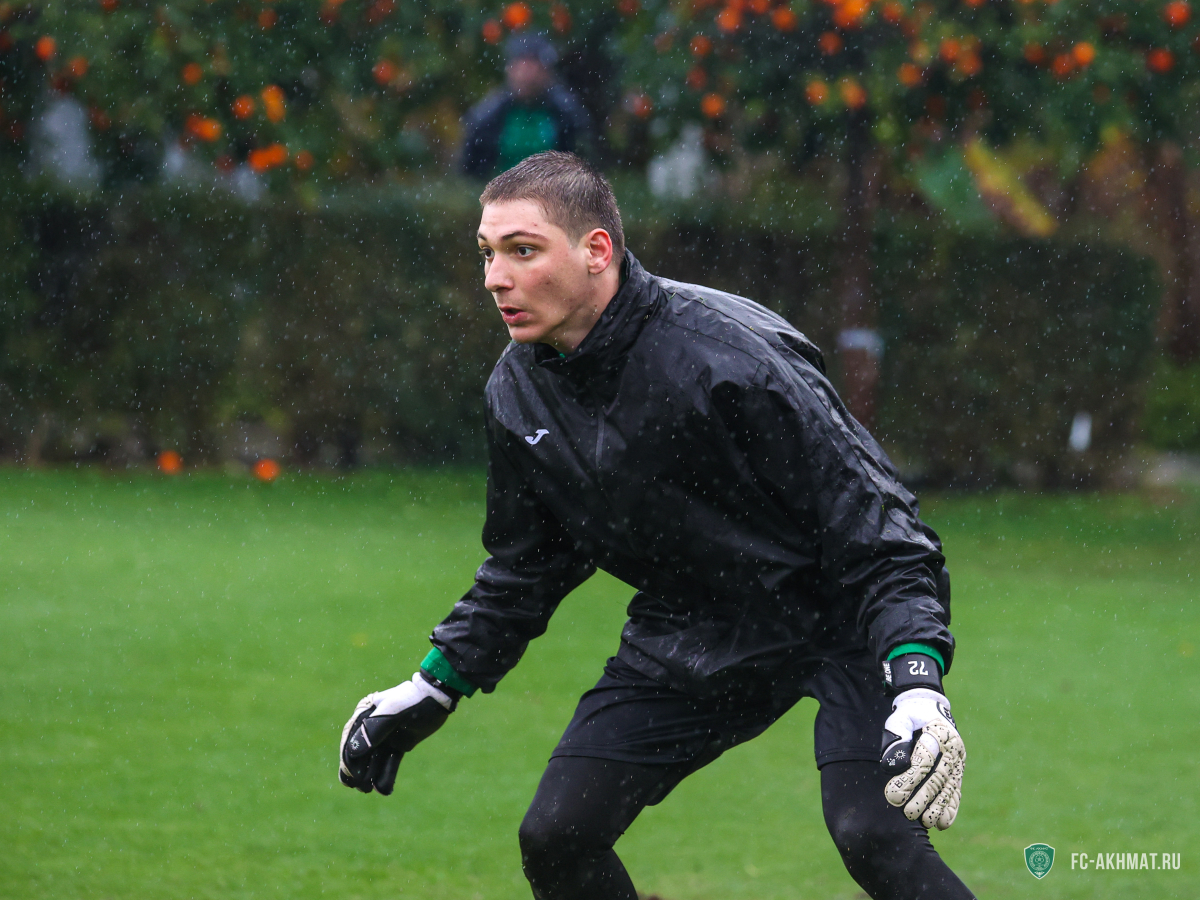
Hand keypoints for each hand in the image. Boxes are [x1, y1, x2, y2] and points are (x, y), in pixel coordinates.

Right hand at [339, 672, 453, 794]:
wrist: (437, 697)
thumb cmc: (412, 700)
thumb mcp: (392, 713)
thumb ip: (372, 731)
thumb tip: (353, 752)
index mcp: (365, 715)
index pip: (350, 740)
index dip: (349, 759)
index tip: (352, 776)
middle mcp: (372, 727)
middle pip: (360, 753)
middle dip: (358, 771)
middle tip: (360, 787)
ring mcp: (387, 736)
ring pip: (375, 760)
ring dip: (371, 775)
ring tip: (369, 790)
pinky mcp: (400, 744)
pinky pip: (390, 761)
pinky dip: (387, 775)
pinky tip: (384, 790)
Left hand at [880, 688, 964, 829]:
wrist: (929, 708)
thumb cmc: (910, 715)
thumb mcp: (900, 717)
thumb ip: (897, 735)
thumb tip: (894, 764)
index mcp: (939, 732)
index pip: (924, 759)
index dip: (909, 779)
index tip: (893, 795)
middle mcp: (954, 748)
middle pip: (938, 776)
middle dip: (923, 797)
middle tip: (907, 813)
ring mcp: (958, 761)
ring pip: (949, 787)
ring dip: (938, 807)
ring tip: (925, 822)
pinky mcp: (959, 771)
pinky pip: (956, 791)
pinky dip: (950, 808)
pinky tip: (941, 824)